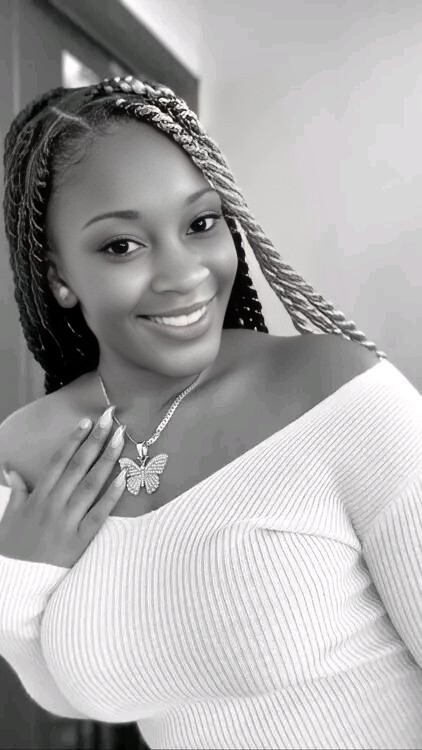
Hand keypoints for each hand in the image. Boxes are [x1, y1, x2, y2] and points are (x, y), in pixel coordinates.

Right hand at [0, 407, 126, 566]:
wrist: (15, 583)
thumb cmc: (13, 549)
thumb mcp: (9, 516)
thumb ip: (16, 491)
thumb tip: (12, 470)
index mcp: (38, 496)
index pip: (59, 461)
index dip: (74, 440)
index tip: (88, 422)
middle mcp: (53, 505)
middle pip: (78, 466)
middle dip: (96, 440)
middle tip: (111, 418)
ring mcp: (67, 522)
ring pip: (91, 485)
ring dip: (107, 460)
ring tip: (121, 439)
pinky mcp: (79, 541)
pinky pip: (98, 515)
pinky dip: (112, 496)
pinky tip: (124, 478)